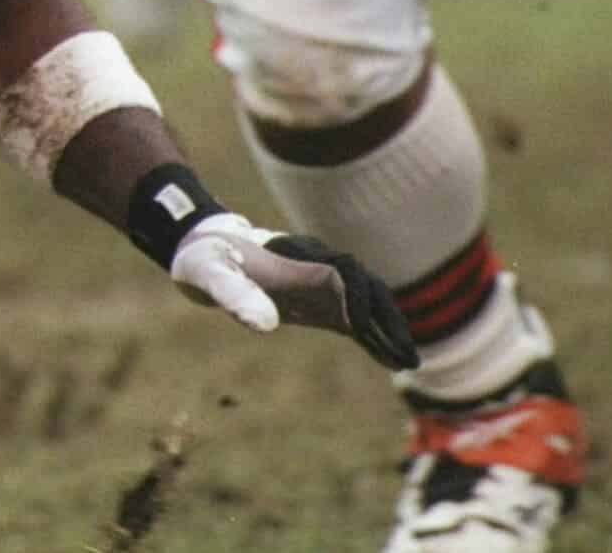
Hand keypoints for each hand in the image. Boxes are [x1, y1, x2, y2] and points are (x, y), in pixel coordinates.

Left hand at [170, 213, 419, 370]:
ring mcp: (322, 284)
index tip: (360, 325)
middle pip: (367, 287)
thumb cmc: (205, 260)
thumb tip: (266, 325)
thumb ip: (234, 293)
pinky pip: (355, 320)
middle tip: (404, 351)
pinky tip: (391, 360)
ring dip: (388, 330)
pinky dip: (374, 338)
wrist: (202, 251)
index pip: (343, 269)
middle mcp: (318, 265)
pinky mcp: (319, 302)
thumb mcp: (210, 274)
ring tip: (409, 362)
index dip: (357, 295)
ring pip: (368, 304)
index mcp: (296, 254)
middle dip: (387, 317)